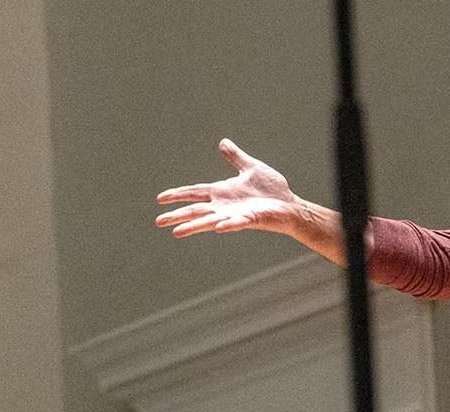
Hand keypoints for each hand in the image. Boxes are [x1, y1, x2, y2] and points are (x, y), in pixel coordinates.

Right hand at [156, 140, 303, 237]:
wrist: (290, 205)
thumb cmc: (272, 190)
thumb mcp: (252, 168)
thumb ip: (236, 158)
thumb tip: (223, 142)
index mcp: (221, 192)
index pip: (194, 192)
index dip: (177, 195)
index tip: (160, 199)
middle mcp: (224, 206)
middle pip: (195, 209)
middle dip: (177, 215)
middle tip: (158, 222)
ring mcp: (236, 214)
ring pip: (210, 220)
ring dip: (194, 226)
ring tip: (176, 232)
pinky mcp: (250, 220)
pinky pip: (237, 223)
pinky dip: (227, 225)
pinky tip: (216, 228)